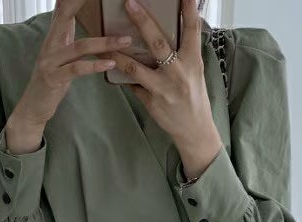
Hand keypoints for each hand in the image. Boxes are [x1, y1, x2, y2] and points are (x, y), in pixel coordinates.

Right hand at [12, 0, 133, 127]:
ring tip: (126, 40)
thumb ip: (69, 38)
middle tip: (110, 0)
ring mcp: (50, 62)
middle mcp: (50, 45)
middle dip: (82, 3)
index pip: (64, 9)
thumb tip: (78, 20)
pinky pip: (76, 69)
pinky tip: (110, 63)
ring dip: (105, 43)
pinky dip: (94, 66)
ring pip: (80, 46)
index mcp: (54, 37)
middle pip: (66, 15)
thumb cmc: (51, 82)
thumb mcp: (60, 57)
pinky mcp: (53, 79)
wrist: (33, 108)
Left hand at [103, 0, 219, 146]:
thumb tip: (175, 29)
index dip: (188, 10)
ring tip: (106, 42)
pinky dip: (123, 76)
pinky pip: (133, 86)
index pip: (191, 30)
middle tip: (130, 3)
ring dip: (119, 54)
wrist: (194, 129)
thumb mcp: (195, 71)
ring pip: (136, 68)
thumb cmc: (194, 96)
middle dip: (143, 22)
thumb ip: (184, 52)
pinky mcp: (151, 102)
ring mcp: (162, 88)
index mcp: (192, 61)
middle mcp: (178, 73)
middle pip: (158, 44)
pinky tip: (112, 68)